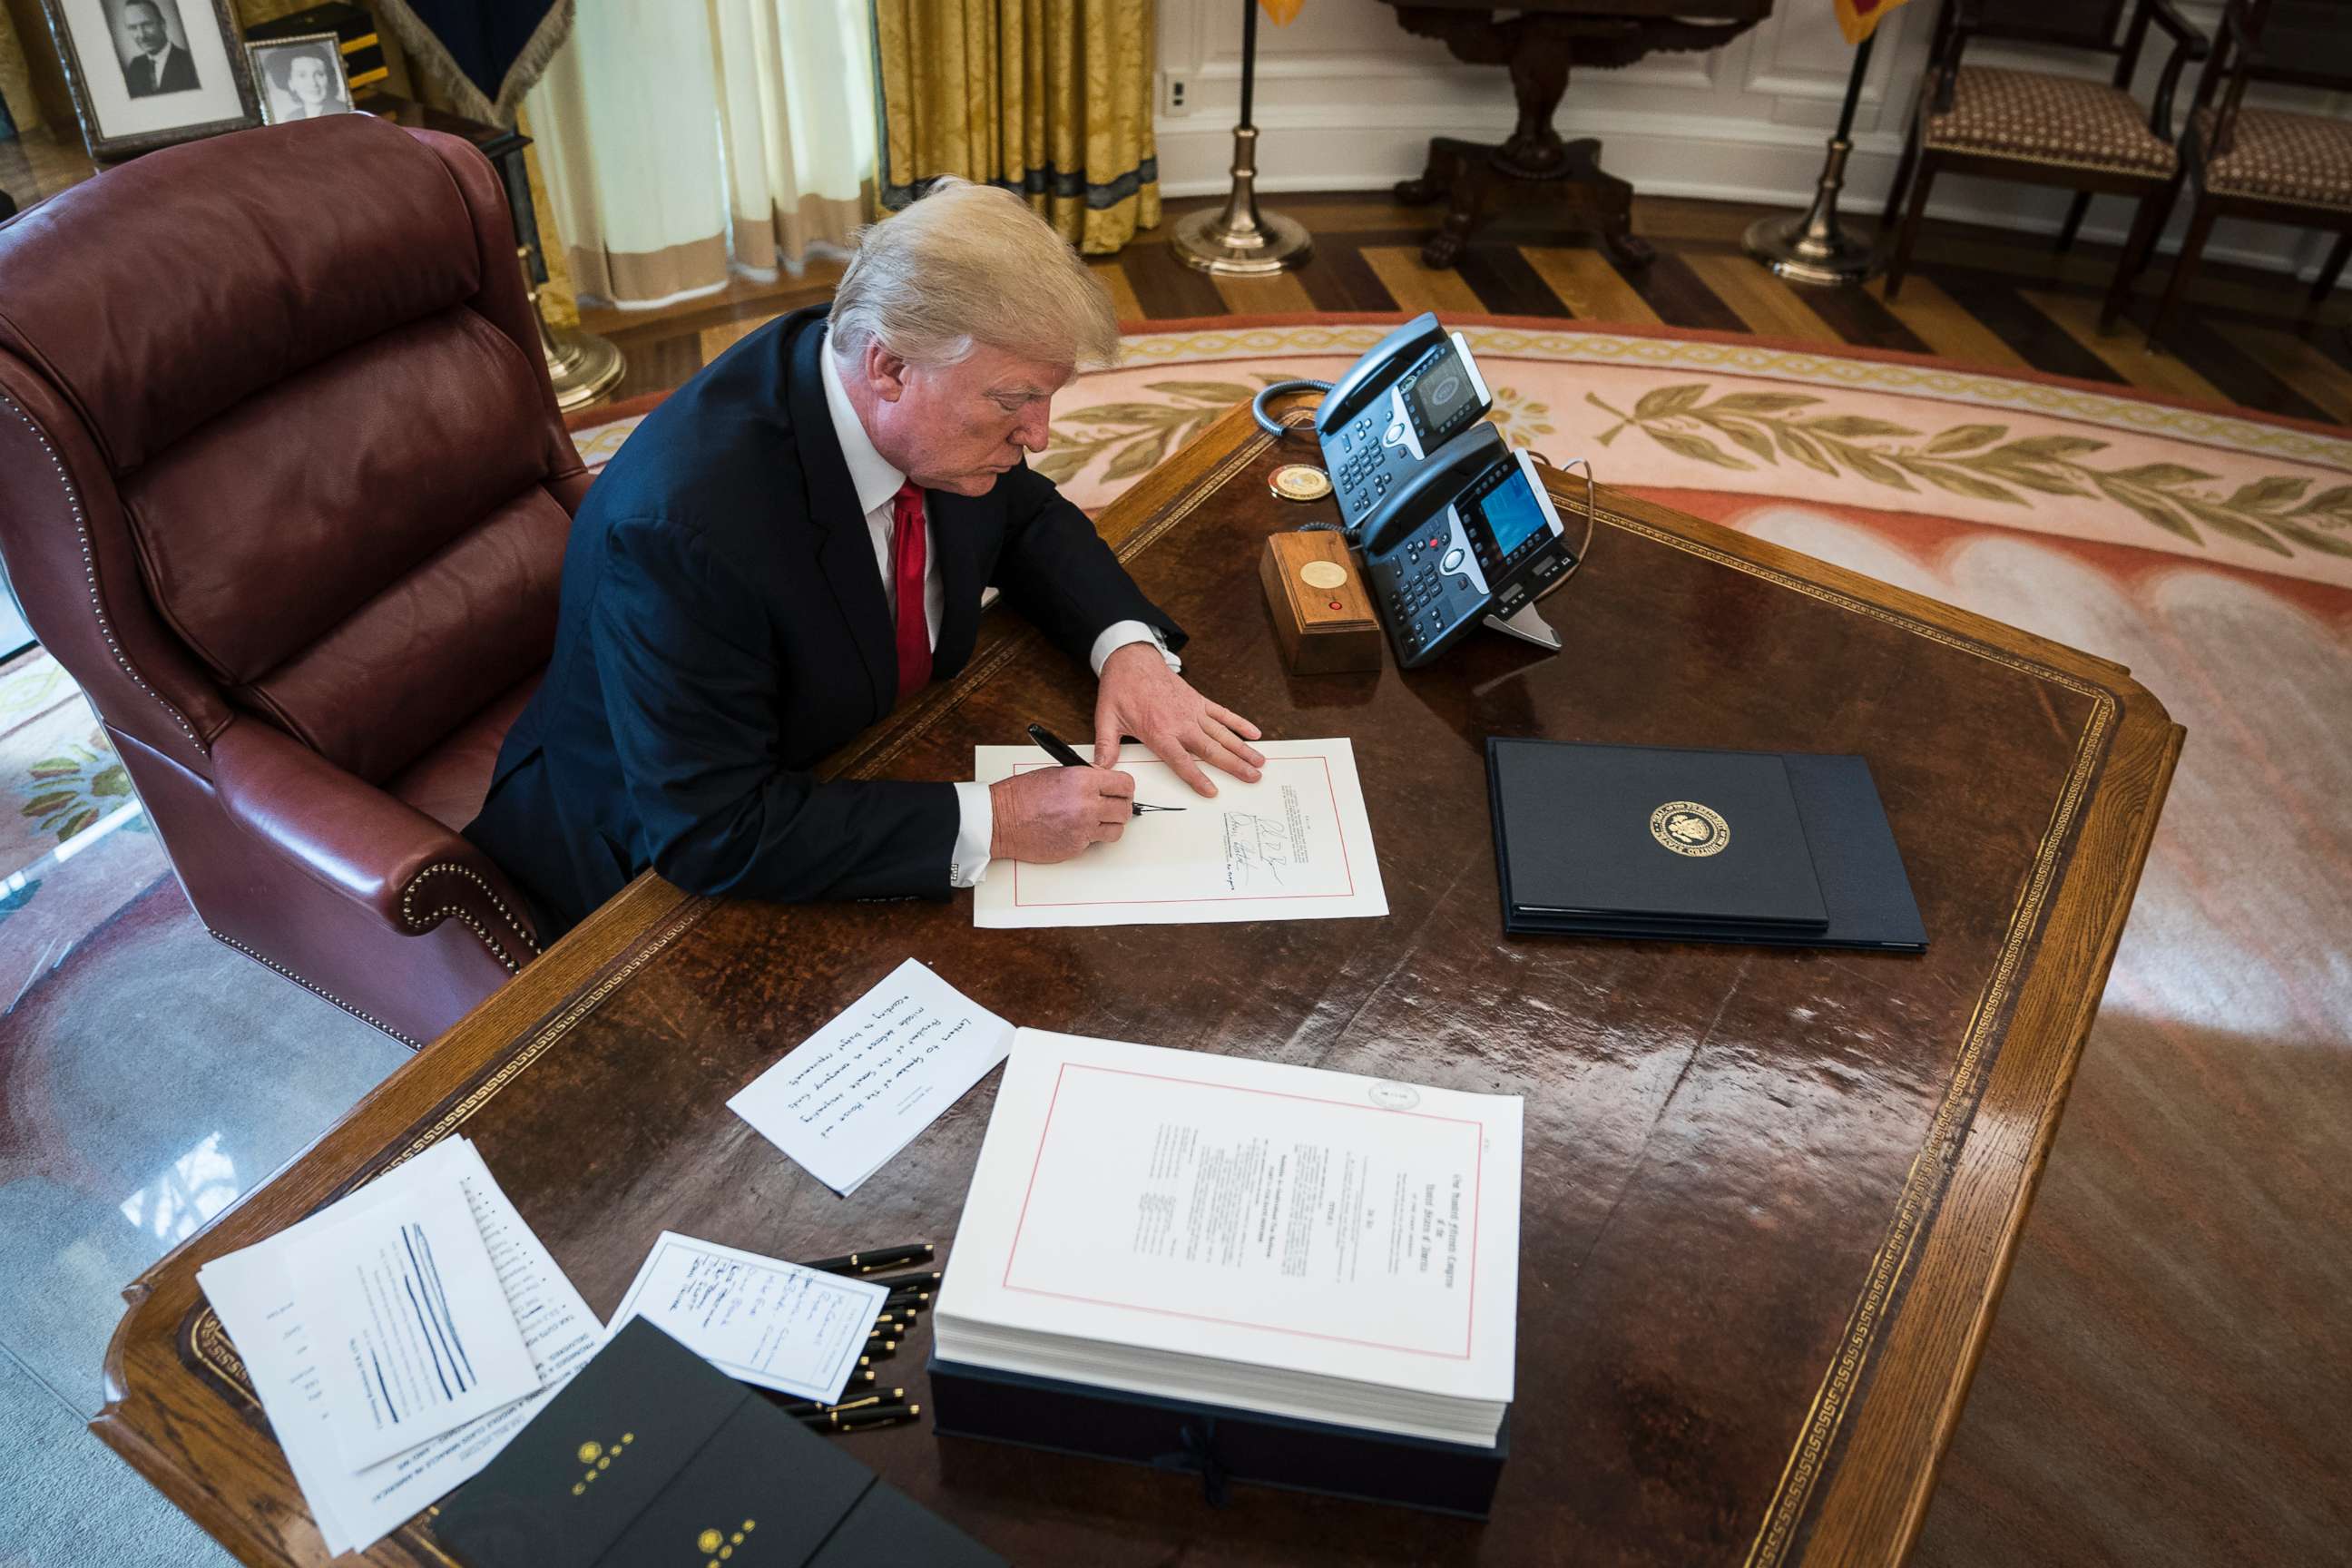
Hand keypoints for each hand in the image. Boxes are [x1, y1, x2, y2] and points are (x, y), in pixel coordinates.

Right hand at [989, 763, 1134, 861]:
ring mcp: (1083, 829)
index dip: (1125, 788)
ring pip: (1116, 830)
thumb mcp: (1057, 774)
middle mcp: (1087, 805)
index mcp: (1083, 781)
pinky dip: (1090, 837)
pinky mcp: (1076, 847)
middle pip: (1125, 810)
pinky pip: (1095, 842)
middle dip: (1120, 807)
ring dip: (1110, 825)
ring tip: (1098, 820)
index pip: (1125, 785)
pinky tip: (1076, 829)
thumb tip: (1104, 782)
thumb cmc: (1022, 796)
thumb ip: (1085, 778)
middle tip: (1112, 806)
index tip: (1122, 791)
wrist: (1001, 820)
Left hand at [1094, 642, 1264, 796]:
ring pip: (1222, 734)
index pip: (1182, 761)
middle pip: (1211, 750)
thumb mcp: (1107, 719)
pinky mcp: (1198, 701)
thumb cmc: (1120, 690)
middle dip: (1234, 766)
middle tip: (1253, 778)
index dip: (1197, 778)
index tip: (1212, 791)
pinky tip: (1255, 734)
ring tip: (1260, 763)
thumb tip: (1099, 769)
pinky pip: (1223, 714)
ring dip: (1242, 749)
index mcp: (1159, 732)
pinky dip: (1239, 724)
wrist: (1132, 660)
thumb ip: (1106, 746)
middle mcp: (1180, 723)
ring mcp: (1192, 711)